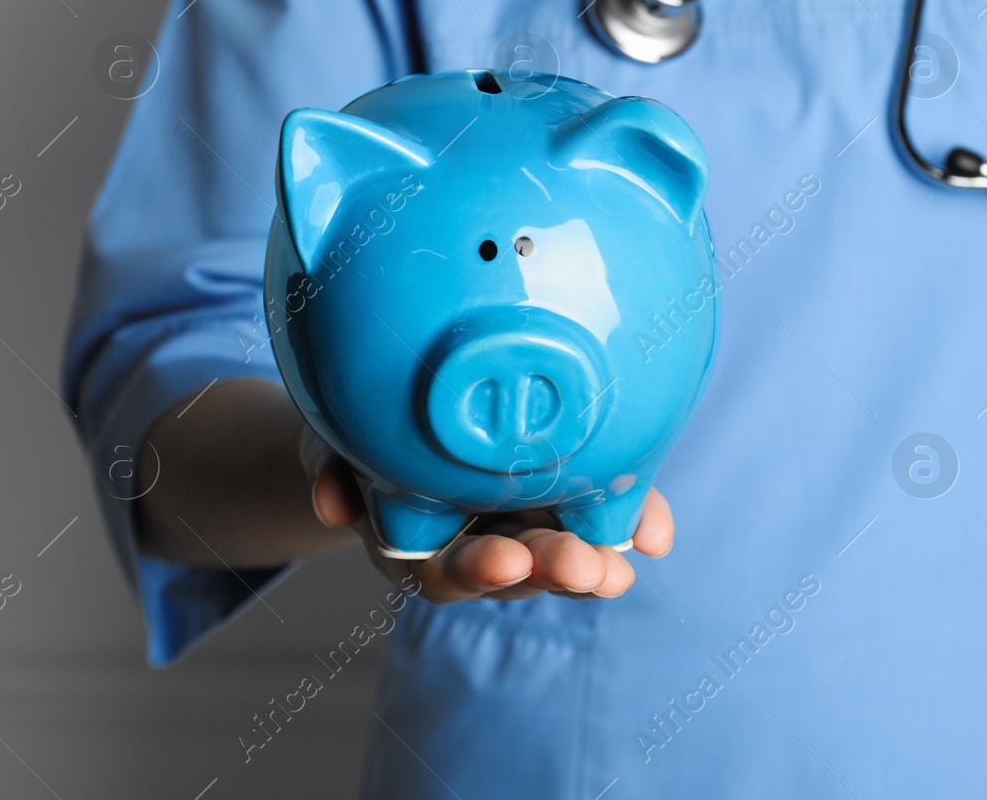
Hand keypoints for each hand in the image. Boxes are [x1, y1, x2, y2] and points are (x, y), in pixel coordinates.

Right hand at [304, 438, 673, 602]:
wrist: (390, 416)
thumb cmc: (358, 431)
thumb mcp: (330, 439)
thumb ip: (327, 466)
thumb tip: (333, 506)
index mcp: (418, 542)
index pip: (446, 570)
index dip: (475, 569)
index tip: (502, 560)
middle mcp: (476, 541)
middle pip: (518, 568)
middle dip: (554, 568)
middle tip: (588, 568)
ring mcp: (522, 522)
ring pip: (565, 551)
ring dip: (598, 558)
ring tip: (631, 559)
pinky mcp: (563, 499)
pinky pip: (600, 513)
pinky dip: (630, 521)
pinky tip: (659, 531)